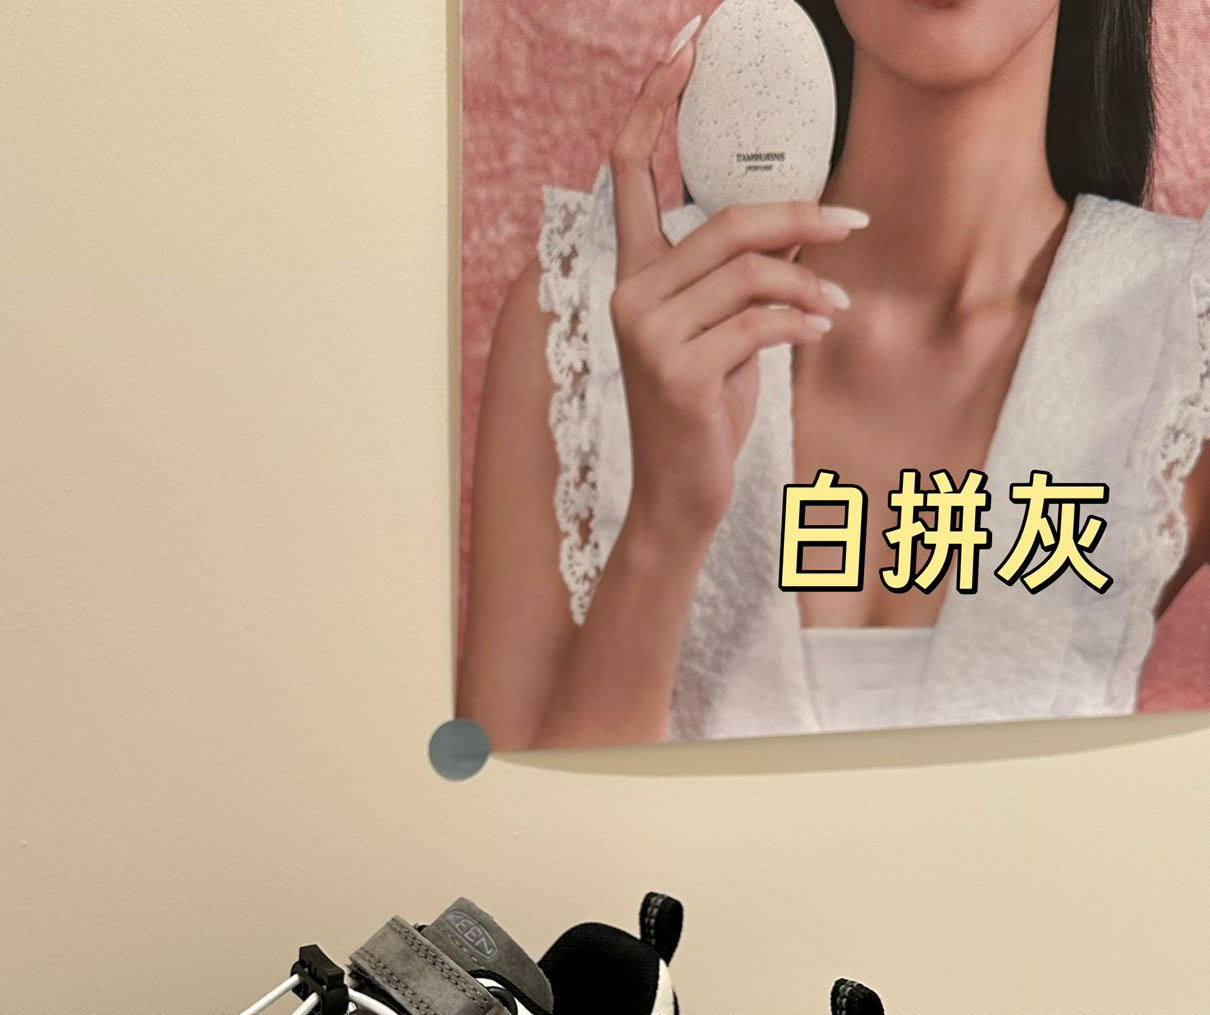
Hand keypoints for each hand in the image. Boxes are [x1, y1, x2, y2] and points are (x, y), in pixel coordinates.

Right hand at [609, 31, 866, 557]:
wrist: (679, 499)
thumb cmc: (702, 416)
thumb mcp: (723, 335)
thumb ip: (744, 277)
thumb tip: (807, 219)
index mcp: (634, 276)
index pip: (631, 170)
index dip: (655, 101)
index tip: (688, 43)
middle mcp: (629, 294)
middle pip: (726, 220)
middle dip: (802, 218)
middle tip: (855, 222)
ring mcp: (645, 333)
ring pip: (750, 270)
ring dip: (810, 283)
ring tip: (836, 306)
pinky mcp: (675, 370)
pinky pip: (758, 320)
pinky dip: (801, 322)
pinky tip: (819, 334)